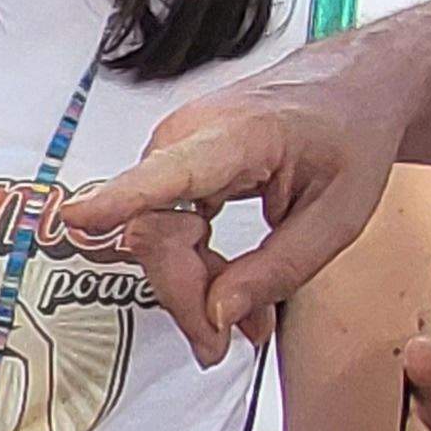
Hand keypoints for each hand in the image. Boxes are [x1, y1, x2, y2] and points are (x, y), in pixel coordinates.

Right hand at [59, 65, 404, 364]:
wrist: (353, 86)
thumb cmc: (351, 136)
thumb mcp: (339, 216)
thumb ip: (279, 269)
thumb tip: (216, 314)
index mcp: (238, 136)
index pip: (166, 175)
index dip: (118, 200)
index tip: (77, 219)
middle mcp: (187, 136)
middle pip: (155, 232)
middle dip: (186, 295)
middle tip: (223, 344)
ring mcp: (172, 150)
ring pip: (156, 238)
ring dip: (193, 287)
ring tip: (243, 323)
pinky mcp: (172, 166)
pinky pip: (166, 229)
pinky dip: (195, 267)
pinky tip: (229, 293)